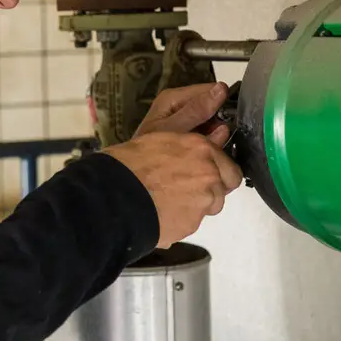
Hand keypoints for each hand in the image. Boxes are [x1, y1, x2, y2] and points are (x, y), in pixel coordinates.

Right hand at [102, 82, 241, 246]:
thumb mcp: (160, 131)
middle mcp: (208, 175)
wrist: (112, 197)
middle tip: (182, 186)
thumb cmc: (129, 164)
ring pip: (208, 206)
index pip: (229, 164)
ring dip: (195, 204)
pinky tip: (162, 211)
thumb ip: (193, 129)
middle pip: (223, 188)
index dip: (215, 168)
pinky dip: (181, 219)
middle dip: (210, 188)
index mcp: (201, 149)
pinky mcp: (191, 224)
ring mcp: (202, 202)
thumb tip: (219, 116)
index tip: (201, 171)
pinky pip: (192, 221)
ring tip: (168, 198)